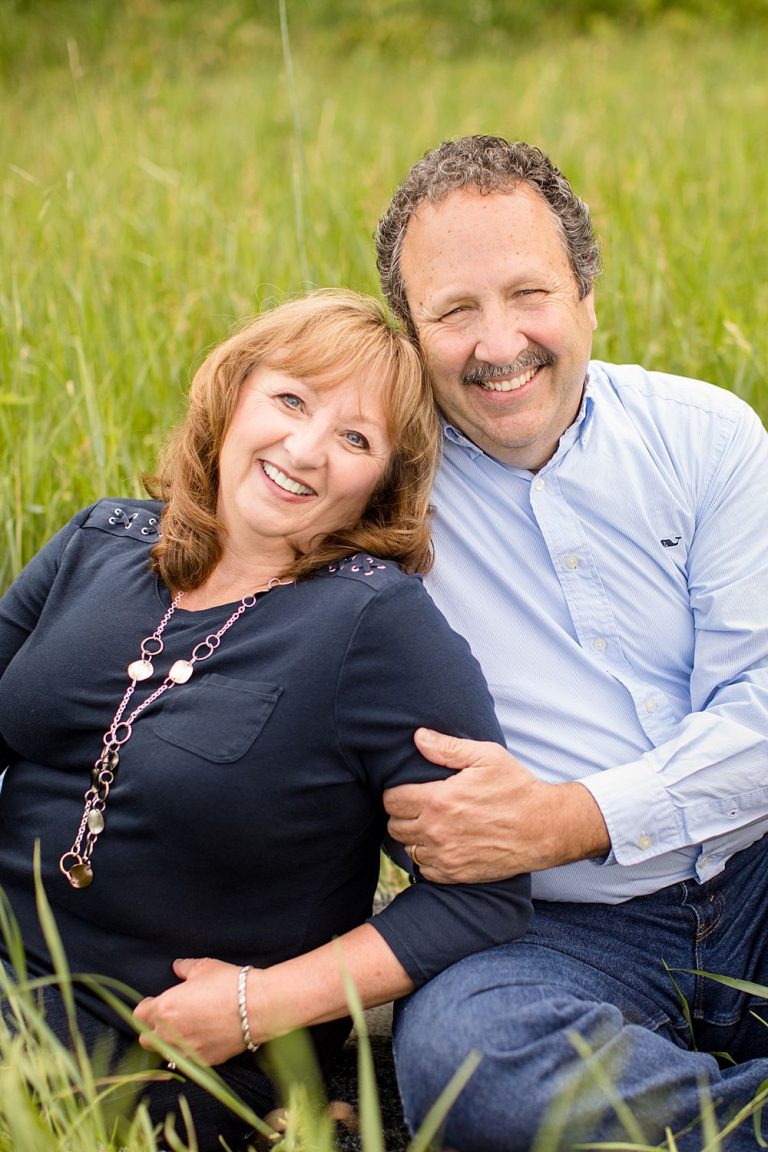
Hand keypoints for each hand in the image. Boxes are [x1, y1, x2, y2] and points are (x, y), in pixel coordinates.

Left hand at [134, 957, 245, 1065]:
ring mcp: (185, 1051)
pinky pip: (187, 1061)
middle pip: (146, 1039)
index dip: (146, 1008)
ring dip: (169, 1043)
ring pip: (165, 1053)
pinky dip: (189, 1053)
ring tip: (185, 1031)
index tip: (155, 1003)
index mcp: (165, 1008)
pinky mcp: (202, 1062)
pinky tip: (200, 1040)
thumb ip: (185, 968)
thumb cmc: (228, 983)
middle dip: (152, 1029)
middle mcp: (169, 1034)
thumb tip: (177, 967)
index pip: (139, 1015)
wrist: (256, 1007)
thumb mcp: (205, 967)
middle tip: (168, 1019)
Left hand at [383, 728, 609, 882]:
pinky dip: (428, 858)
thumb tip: (418, 737)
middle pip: (394, 826)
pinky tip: (442, 844)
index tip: (408, 791)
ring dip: (414, 837)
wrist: (544, 828)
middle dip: (402, 815)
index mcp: (439, 800)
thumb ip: (447, 747)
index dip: (395, 794)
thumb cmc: (516, 787)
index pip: (392, 800)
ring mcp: (446, 855)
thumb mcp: (487, 757)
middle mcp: (437, 831)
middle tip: (419, 807)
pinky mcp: (456, 874)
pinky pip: (424, 869)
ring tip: (430, 825)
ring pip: (407, 849)